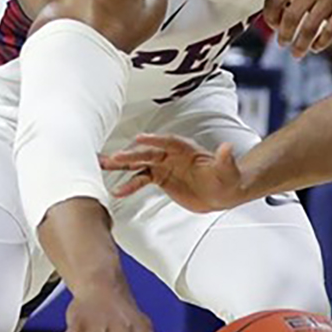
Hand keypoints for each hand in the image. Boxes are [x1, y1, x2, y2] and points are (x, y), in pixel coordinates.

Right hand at [101, 134, 248, 212]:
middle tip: (113, 157)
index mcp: (186, 148)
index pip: (168, 141)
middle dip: (131, 155)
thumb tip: (227, 147)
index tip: (140, 138)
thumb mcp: (227, 170)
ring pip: (138, 163)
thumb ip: (225, 159)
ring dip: (121, 165)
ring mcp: (163, 165)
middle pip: (148, 152)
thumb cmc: (226, 178)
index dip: (155, 139)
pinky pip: (140, 180)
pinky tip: (117, 191)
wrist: (222, 192)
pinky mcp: (159, 178)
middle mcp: (171, 154)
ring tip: (103, 166)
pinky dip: (129, 185)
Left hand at [265, 0, 331, 58]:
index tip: (274, 26)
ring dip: (301, 45)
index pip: (274, 2)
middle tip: (283, 43)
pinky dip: (320, 43)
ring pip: (309, 29)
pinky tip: (316, 46)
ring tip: (297, 52)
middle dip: (284, 36)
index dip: (270, 19)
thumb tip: (273, 17)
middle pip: (290, 18)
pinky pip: (330, 31)